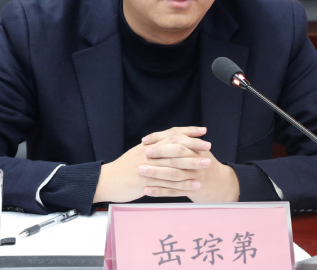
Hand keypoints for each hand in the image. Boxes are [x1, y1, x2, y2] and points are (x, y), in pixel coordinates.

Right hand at [93, 126, 210, 203]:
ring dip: (192, 164)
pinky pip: (168, 184)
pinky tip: (195, 185)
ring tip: (207, 164)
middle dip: (194, 146)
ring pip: (174, 165)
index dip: (188, 131)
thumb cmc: (123, 168)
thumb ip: (153, 148)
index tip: (203, 131)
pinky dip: (183, 184)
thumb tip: (169, 143)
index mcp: (149, 145)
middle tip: (209, 147)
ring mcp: (148, 168)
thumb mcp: (137, 153)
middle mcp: (149, 154)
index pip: (171, 134)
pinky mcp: (147, 183)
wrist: (106, 181)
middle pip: (175, 147)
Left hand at [142, 128, 239, 202]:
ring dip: (156, 173)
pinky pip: (173, 191)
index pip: (176, 139)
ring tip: (141, 171)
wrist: (222, 185)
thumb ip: (185, 142)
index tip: (145, 140)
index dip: (159, 138)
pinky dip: (159, 191)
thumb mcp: (199, 151)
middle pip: (176, 155)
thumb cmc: (205, 165)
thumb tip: (161, 135)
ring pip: (173, 174)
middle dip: (159, 153)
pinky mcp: (191, 190)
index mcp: (196, 149)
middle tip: (144, 154)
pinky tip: (146, 190)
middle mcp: (196, 161)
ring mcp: (194, 177)